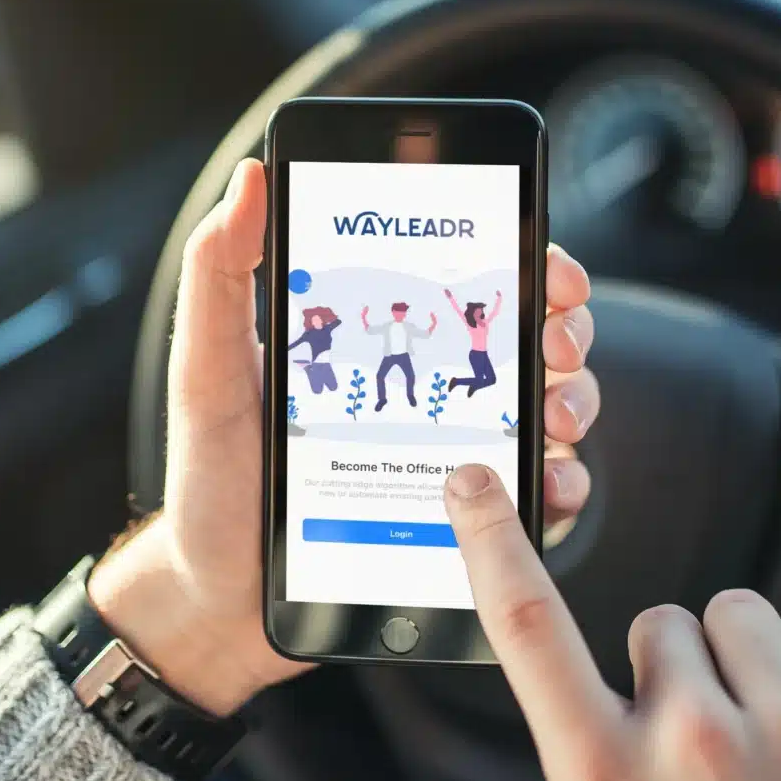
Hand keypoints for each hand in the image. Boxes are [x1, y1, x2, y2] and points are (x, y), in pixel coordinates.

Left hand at [87, 160, 599, 715]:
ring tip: (552, 418)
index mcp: (376, 341)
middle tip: (553, 346)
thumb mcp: (207, 372)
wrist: (217, 602)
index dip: (524, 260)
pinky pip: (534, 495)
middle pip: (527, 337)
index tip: (547, 269)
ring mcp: (452, 454)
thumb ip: (220, 275)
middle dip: (563, 330)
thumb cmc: (211, 482)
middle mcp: (426, 390)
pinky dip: (558, 483)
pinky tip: (542, 487)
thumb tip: (249, 178)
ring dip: (572, 400)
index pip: (465, 279)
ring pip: (548, 406)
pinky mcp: (466, 521)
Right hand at [380, 466, 780, 780]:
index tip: (475, 483)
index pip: (527, 625)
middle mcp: (694, 744)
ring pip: (748, 618)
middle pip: (658, 621)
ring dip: (750, 670)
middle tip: (691, 753)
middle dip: (670, 670)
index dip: (492, 541)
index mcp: (607, 780)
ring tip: (763, 755)